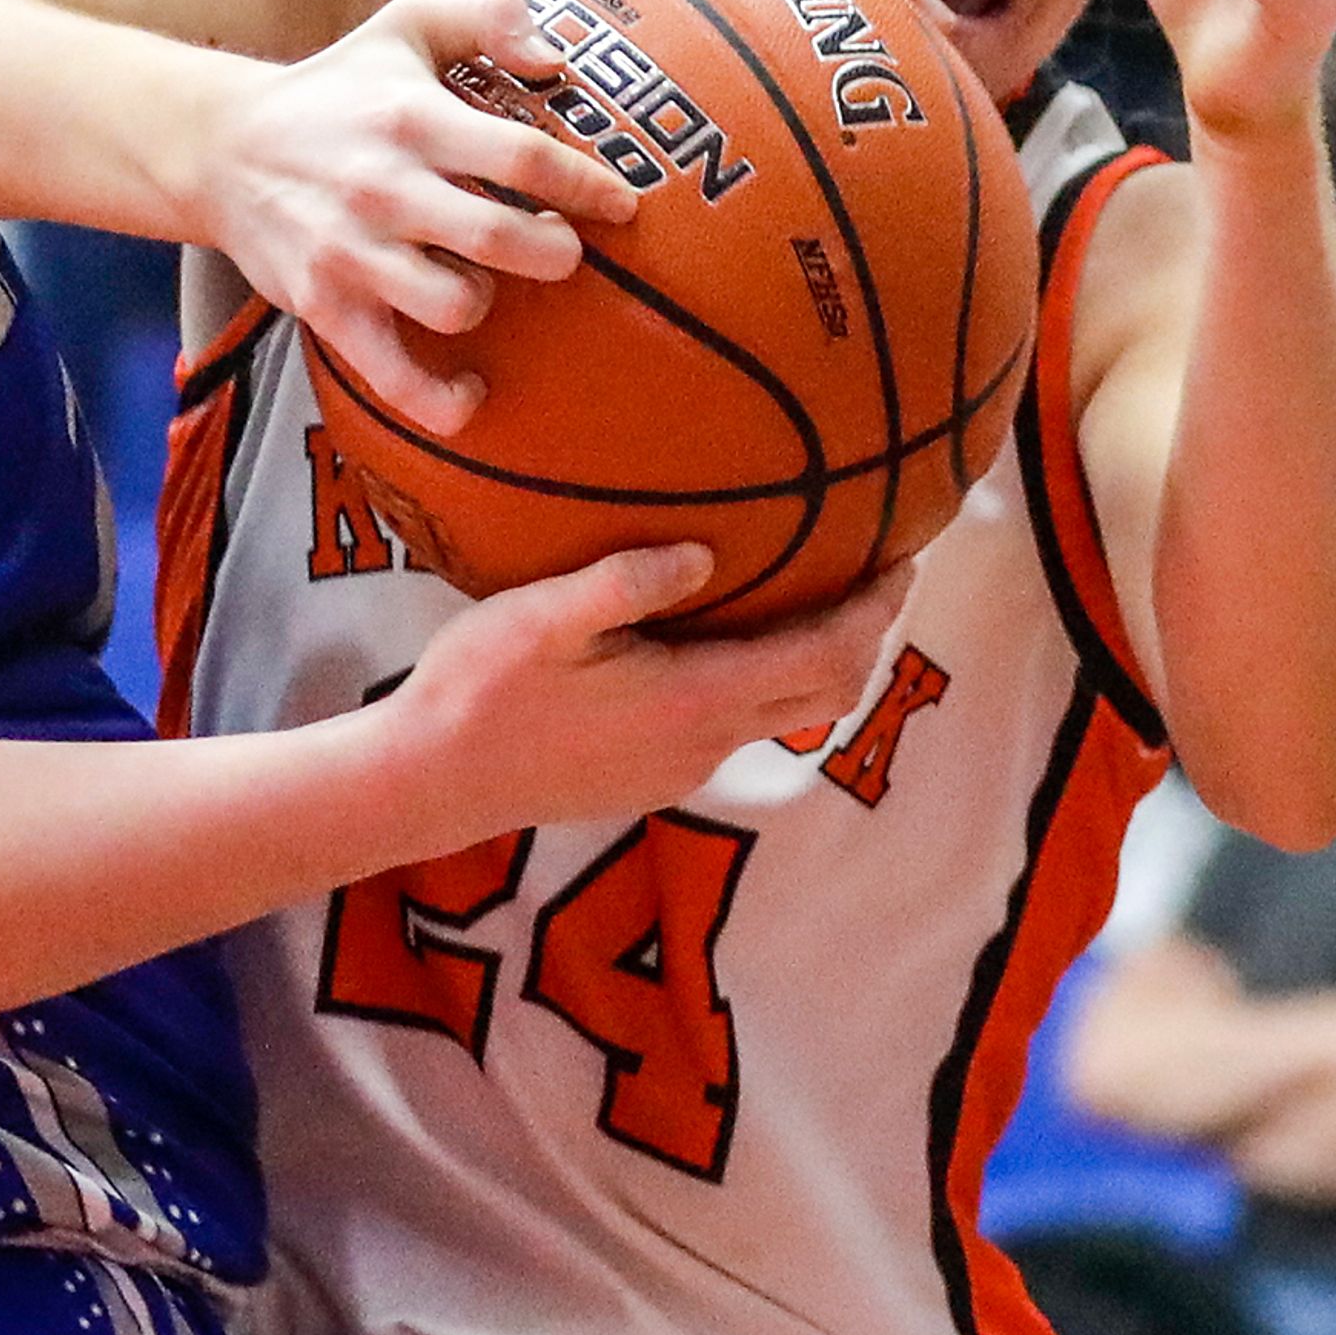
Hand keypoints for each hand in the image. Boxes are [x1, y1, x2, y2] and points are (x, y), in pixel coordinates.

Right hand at [196, 0, 637, 434]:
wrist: (220, 148)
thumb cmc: (334, 90)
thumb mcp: (404, 27)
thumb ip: (488, 17)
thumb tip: (559, 56)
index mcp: (413, 119)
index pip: (522, 156)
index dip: (586, 186)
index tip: (620, 205)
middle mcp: (384, 187)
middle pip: (500, 236)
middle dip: (555, 252)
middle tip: (562, 250)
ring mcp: (352, 253)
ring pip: (456, 303)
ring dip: (490, 301)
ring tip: (486, 282)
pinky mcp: (325, 306)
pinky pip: (396, 375)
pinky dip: (442, 399)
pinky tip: (471, 390)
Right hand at [381, 544, 914, 846]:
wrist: (432, 782)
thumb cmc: (479, 690)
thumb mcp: (543, 616)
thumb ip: (626, 582)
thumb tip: (705, 552)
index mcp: (695, 698)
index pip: (825, 656)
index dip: (876, 609)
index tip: (903, 555)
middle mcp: (706, 743)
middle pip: (826, 694)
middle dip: (865, 633)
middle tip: (876, 571)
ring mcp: (682, 769)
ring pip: (783, 714)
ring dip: (814, 659)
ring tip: (809, 594)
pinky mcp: (653, 780)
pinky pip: (736, 726)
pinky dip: (764, 682)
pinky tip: (725, 643)